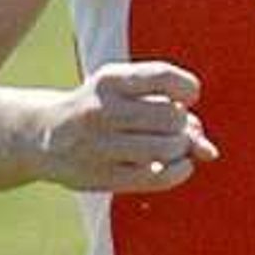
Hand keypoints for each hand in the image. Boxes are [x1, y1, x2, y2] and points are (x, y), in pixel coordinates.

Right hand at [32, 61, 217, 193]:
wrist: (44, 136)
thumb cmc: (102, 111)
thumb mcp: (127, 95)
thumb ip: (172, 109)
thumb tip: (209, 151)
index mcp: (108, 80)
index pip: (163, 77)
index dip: (188, 88)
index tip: (185, 97)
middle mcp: (101, 111)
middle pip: (171, 116)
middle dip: (183, 124)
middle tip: (174, 128)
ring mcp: (99, 146)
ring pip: (166, 148)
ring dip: (181, 149)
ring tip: (172, 147)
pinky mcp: (102, 176)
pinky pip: (157, 177)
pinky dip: (179, 171)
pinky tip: (178, 165)